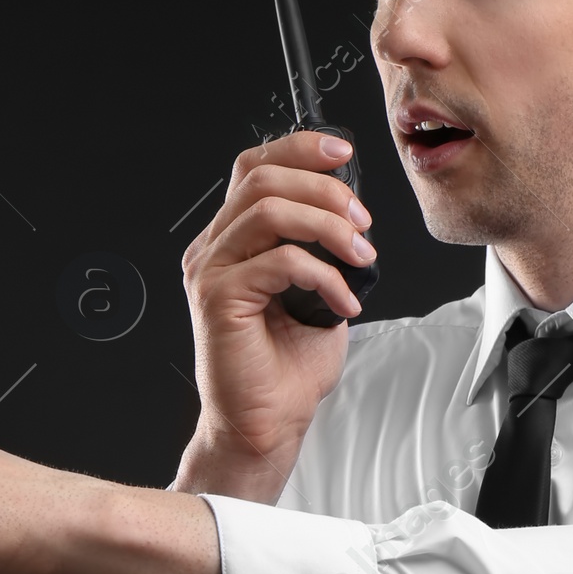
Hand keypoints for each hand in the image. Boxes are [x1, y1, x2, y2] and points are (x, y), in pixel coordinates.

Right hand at [177, 129, 376, 497]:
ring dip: (327, 227)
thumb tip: (352, 217)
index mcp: (231, 241)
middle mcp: (213, 250)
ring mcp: (210, 272)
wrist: (267, 424)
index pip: (254, 168)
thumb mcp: (315, 292)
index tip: (343, 154)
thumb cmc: (287, 369)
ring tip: (361, 256)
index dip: (298, 149)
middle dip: (324, 190)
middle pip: (262, 179)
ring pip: (269, 212)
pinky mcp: (218, 299)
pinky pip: (278, 262)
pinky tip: (345, 301)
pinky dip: (324, 275)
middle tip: (362, 221)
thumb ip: (320, 249)